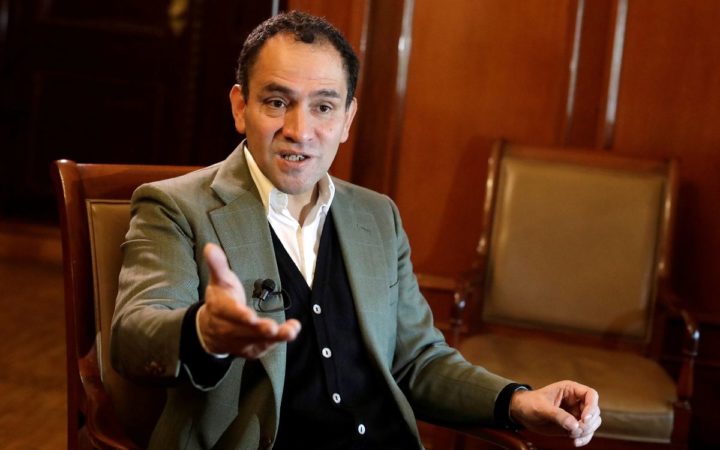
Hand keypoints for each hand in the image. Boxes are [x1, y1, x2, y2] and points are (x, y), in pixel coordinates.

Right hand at [197, 243, 300, 358]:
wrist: (209, 330)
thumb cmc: (220, 299)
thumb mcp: (219, 280)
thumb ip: (218, 265)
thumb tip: (210, 247)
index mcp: (220, 309)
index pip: (229, 313)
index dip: (239, 315)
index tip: (250, 316)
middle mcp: (228, 328)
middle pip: (245, 330)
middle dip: (260, 330)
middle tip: (273, 328)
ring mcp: (239, 341)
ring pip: (257, 341)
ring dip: (275, 337)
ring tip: (291, 331)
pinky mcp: (250, 349)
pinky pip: (264, 347)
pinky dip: (277, 341)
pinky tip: (291, 332)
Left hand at [510, 380, 600, 446]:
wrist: (522, 413)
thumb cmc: (530, 404)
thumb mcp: (541, 408)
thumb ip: (557, 415)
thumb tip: (574, 426)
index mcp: (570, 390)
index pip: (591, 395)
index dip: (592, 407)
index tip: (585, 419)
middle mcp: (576, 401)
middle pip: (594, 411)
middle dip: (588, 422)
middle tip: (576, 430)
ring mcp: (575, 414)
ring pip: (592, 423)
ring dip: (586, 432)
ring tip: (571, 436)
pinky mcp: (573, 426)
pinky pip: (585, 433)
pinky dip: (583, 439)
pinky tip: (574, 443)